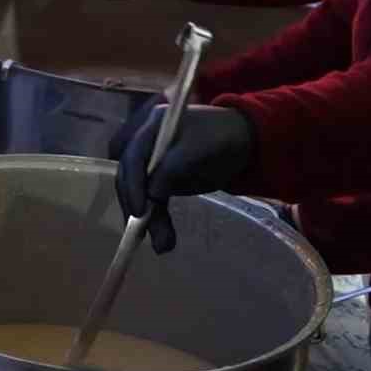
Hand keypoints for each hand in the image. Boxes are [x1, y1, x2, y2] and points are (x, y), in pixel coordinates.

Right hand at [107, 99, 255, 253]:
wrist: (241, 139)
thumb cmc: (221, 137)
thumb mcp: (199, 148)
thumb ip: (174, 167)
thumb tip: (151, 195)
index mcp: (151, 125)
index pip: (132, 156)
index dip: (133, 184)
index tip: (139, 212)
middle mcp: (143, 141)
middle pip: (129, 176)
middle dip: (136, 206)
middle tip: (145, 233)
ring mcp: (149, 160)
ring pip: (138, 191)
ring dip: (147, 219)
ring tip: (161, 244)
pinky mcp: (157, 177)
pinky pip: (149, 198)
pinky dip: (155, 218)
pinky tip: (162, 237)